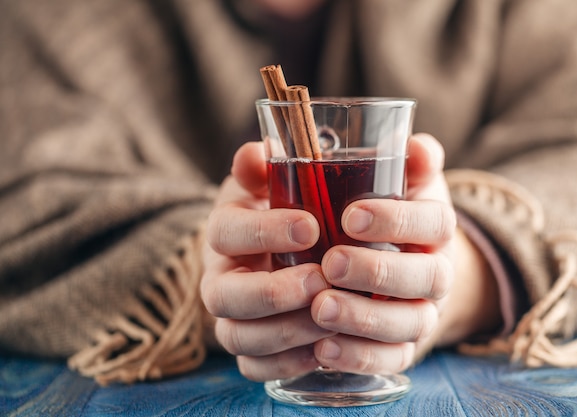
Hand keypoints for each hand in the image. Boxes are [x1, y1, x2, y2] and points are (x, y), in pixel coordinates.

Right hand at [201, 141, 332, 380]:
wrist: (290, 255)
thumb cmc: (292, 213)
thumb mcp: (281, 183)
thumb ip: (271, 166)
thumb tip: (260, 149)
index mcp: (225, 231)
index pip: (225, 232)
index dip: (262, 232)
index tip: (311, 226)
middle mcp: (220, 277)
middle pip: (222, 295)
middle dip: (271, 292)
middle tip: (320, 282)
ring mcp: (232, 318)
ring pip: (238, 336)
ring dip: (285, 331)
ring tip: (330, 318)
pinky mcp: (251, 350)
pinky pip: (256, 367)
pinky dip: (288, 363)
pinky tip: (324, 348)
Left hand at [308, 133, 456, 373]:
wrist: (389, 261)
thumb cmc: (374, 212)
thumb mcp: (379, 179)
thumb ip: (381, 156)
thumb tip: (402, 141)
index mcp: (434, 226)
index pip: (435, 221)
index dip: (400, 219)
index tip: (352, 216)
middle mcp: (436, 271)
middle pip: (428, 277)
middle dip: (379, 271)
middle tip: (331, 263)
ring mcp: (421, 313)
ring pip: (410, 323)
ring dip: (366, 319)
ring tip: (320, 308)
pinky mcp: (401, 347)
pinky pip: (391, 360)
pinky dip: (360, 357)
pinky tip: (322, 349)